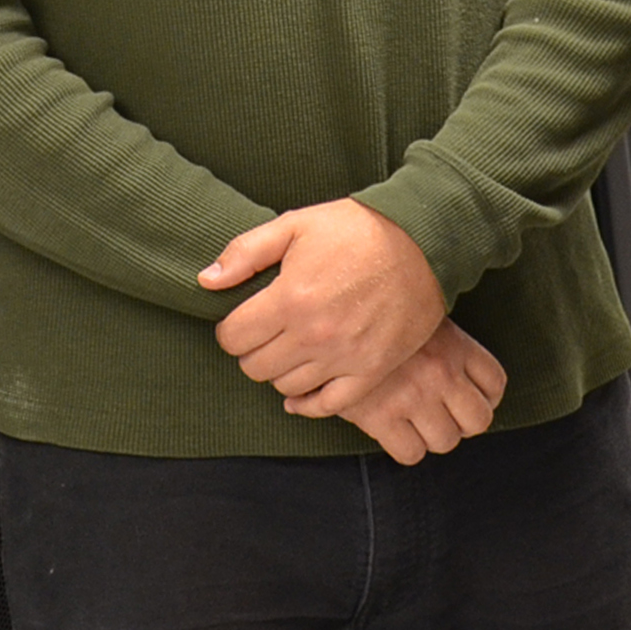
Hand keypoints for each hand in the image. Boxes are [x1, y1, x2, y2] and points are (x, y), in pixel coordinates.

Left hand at [201, 198, 445, 410]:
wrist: (423, 241)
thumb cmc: (358, 228)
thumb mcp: (296, 224)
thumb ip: (246, 253)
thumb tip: (206, 281)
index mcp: (290, 298)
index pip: (233, 337)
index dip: (230, 328)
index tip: (242, 319)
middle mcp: (314, 335)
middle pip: (255, 367)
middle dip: (251, 350)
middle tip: (265, 332)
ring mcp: (344, 357)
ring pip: (285, 387)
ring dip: (280, 370)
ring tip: (290, 347)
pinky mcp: (372, 370)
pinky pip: (327, 405)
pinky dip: (308, 402)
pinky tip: (303, 389)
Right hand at [333, 321, 506, 464]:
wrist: (328, 317)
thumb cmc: (372, 312)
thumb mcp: (414, 314)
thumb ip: (437, 338)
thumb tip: (454, 364)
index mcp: (454, 345)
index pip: (495, 383)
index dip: (487, 397)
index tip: (471, 396)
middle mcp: (440, 373)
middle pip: (478, 419)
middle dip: (464, 422)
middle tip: (446, 414)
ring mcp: (413, 397)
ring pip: (446, 440)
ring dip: (434, 436)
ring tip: (418, 422)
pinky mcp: (382, 417)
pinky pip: (411, 453)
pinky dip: (407, 448)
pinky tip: (395, 431)